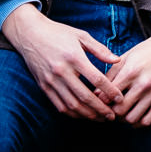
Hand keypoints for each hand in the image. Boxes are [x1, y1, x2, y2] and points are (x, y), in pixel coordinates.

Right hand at [0, 3, 124, 120]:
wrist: (30, 34)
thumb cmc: (59, 33)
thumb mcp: (81, 36)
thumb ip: (100, 49)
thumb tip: (117, 60)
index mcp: (74, 57)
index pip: (96, 79)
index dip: (110, 91)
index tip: (120, 98)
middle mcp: (61, 71)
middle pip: (84, 96)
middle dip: (100, 109)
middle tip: (112, 116)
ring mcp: (51, 81)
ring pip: (72, 105)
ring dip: (88, 115)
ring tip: (100, 118)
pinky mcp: (44, 87)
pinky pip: (59, 106)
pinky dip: (72, 114)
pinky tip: (83, 115)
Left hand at [105, 24, 150, 126]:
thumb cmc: (146, 51)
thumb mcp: (126, 57)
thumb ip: (110, 75)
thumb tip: (95, 93)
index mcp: (131, 71)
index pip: (109, 94)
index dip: (101, 100)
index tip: (100, 100)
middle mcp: (143, 84)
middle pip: (120, 110)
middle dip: (112, 112)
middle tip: (110, 108)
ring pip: (132, 118)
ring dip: (124, 118)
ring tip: (121, 112)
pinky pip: (147, 121)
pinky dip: (137, 122)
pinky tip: (134, 114)